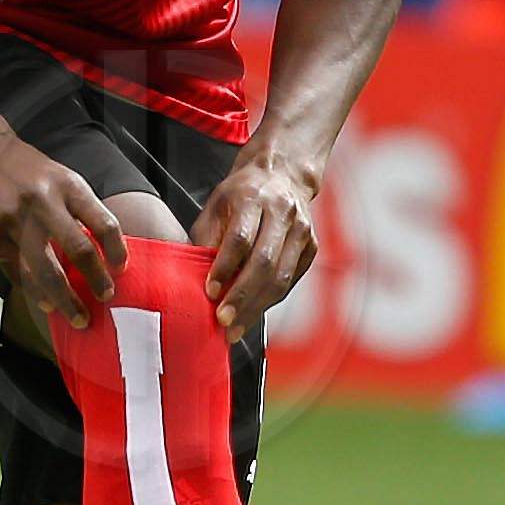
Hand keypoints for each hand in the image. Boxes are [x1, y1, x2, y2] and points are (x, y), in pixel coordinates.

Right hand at [0, 130, 125, 333]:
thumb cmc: (25, 169)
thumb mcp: (60, 177)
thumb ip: (79, 210)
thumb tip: (101, 253)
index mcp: (68, 185)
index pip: (103, 222)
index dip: (116, 251)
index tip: (120, 270)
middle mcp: (43, 201)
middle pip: (78, 250)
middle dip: (95, 281)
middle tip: (105, 298)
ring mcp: (14, 218)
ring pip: (45, 269)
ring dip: (65, 299)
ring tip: (77, 317)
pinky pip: (16, 271)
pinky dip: (33, 291)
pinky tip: (44, 302)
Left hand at [194, 141, 319, 336]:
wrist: (283, 175)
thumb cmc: (240, 195)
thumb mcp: (215, 207)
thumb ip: (207, 240)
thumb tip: (193, 280)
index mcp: (253, 197)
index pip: (240, 238)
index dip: (224, 268)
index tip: (209, 292)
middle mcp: (282, 212)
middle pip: (263, 262)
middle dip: (241, 296)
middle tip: (223, 321)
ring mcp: (302, 230)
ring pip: (280, 276)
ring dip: (256, 307)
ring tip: (236, 328)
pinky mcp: (311, 246)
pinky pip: (290, 280)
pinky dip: (270, 300)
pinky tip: (253, 314)